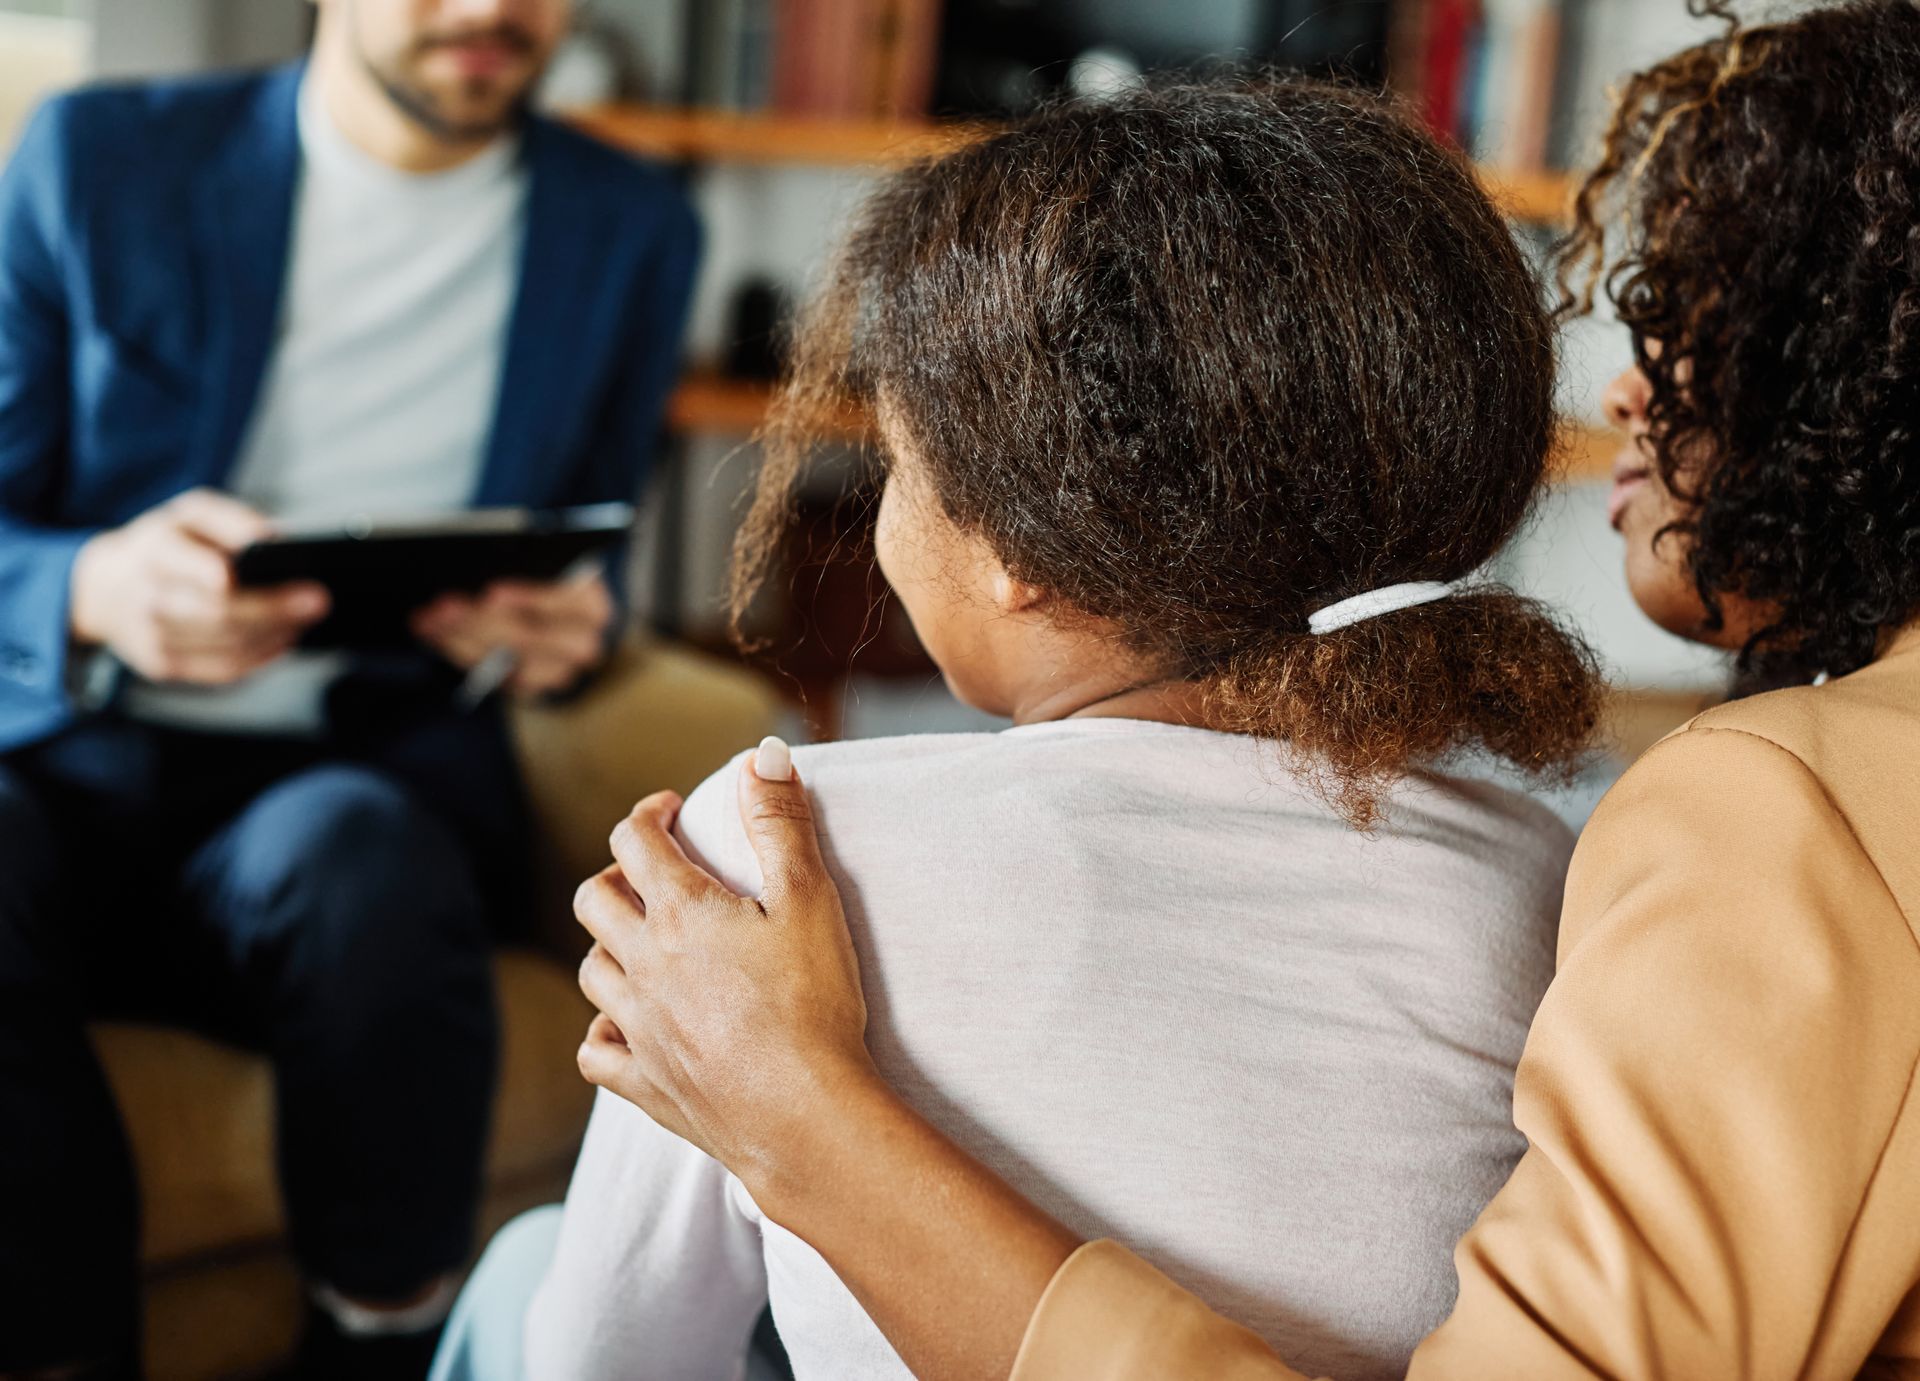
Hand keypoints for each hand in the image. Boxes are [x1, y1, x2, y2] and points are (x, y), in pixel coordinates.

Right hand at [69, 488, 327, 684]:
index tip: (292, 580)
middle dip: (277, 610)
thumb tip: (274, 538)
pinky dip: (261, 656)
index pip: (203, 572)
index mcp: (156, 552)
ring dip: (276, 634)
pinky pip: (224, 670)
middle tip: (319, 600)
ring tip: (307, 617)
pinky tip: (284, 638)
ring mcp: (155, 639)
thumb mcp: (190, 514)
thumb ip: (231, 519)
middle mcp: (149, 598)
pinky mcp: (165, 666)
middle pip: (222, 615)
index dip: (243, 582)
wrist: (105, 589)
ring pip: (228, 647)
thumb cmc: (163, 545)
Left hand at [410, 566, 613, 696]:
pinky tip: (436, 633)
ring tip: (431, 618)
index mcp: (593, 605)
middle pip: (529, 636)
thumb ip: (527, 564)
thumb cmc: (552, 580)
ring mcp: (560, 671)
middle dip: (480, 619)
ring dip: (460, 636)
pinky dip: (460, 650)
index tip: (492, 593)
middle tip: (444, 606)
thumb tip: (477, 563)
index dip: (527, 598)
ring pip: (504, 657)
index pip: (562, 602)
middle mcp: (584, 644)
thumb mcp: (551, 566)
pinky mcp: (533, 687)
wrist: (570, 621)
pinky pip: (491, 673)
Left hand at [572, 740, 878, 1204]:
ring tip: (643, 942)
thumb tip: (762, 754)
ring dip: (609, 946)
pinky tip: (626, 1027)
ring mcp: (637, 1028)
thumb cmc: (812, 1003)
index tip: (671, 809)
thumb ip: (782, 822)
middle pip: (594, 902)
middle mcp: (643, 966)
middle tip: (650, 873)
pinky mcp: (644, 1083)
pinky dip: (604, 1032)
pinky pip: (596, 1053)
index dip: (649, 814)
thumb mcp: (810, 898)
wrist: (803, 1114)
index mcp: (679, 913)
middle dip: (616, 875)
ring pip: (593, 972)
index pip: (635, 841)